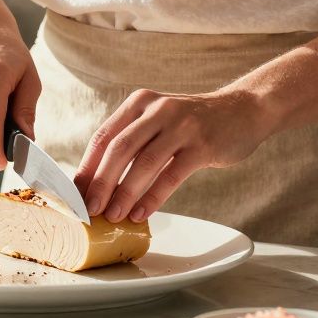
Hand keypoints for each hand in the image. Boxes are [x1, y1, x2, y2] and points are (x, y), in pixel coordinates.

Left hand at [74, 89, 275, 222]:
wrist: (243, 111)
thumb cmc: (192, 123)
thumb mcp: (158, 120)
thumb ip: (132, 141)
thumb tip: (99, 182)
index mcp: (139, 103)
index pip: (103, 136)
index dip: (87, 166)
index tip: (74, 193)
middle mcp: (157, 109)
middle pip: (119, 148)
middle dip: (100, 181)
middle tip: (88, 209)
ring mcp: (181, 125)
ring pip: (144, 162)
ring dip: (125, 193)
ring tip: (112, 215)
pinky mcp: (202, 145)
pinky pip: (171, 175)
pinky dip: (153, 197)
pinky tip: (142, 213)